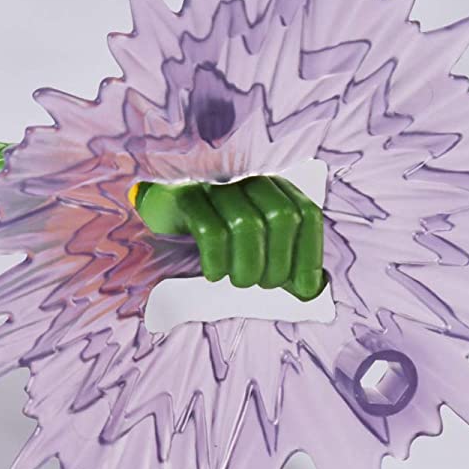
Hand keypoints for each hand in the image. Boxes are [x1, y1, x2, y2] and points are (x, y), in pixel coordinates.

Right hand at [135, 175, 326, 299]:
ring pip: (247, 224)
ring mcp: (215, 185)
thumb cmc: (213, 240)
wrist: (156, 221)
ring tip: (236, 280)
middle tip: (260, 283)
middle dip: (277, 263)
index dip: (308, 254)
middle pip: (281, 217)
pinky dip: (216, 260)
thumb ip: (283, 266)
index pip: (306, 213)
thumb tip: (311, 289)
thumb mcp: (253, 252)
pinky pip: (210, 230)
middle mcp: (248, 179)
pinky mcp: (184, 196)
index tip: (302, 288)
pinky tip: (213, 273)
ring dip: (246, 265)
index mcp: (272, 188)